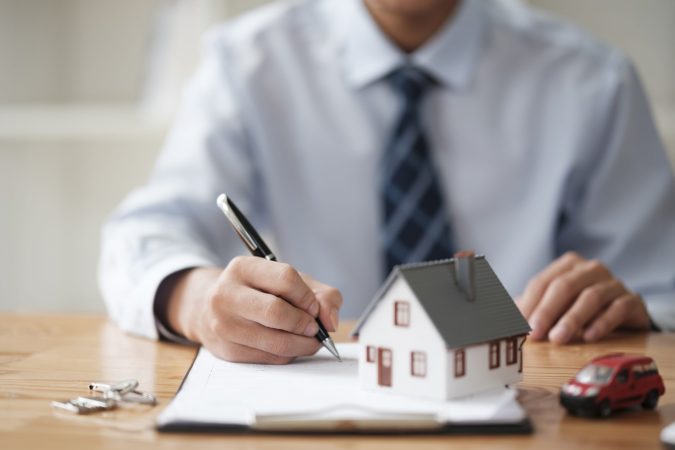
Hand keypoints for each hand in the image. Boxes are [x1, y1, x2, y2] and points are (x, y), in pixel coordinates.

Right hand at [163, 256, 342, 363]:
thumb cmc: (260, 292)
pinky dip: (288, 355)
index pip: (285, 278)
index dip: (307, 296)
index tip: (314, 307)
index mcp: (243, 268)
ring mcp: (223, 324)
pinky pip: (268, 358)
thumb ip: (322, 295)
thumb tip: (331, 322)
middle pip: (276, 312)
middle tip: (315, 329)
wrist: (210, 309)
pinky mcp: (227, 350)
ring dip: (302, 345)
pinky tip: (291, 347)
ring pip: (275, 341)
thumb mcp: (289, 282)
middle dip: (305, 324)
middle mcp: (227, 294)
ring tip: (310, 340)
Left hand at [516, 252, 649, 343]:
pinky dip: (602, 323)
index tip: (518, 325)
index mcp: (567, 265)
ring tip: (558, 338)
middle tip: (536, 332)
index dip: (528, 304)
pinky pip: (618, 309)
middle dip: (547, 311)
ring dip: (572, 319)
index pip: (542, 282)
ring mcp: (614, 283)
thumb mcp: (554, 305)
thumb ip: (531, 309)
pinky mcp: (633, 300)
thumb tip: (501, 321)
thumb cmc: (580, 307)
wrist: (623, 313)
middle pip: (564, 286)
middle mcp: (591, 269)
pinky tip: (589, 337)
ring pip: (591, 297)